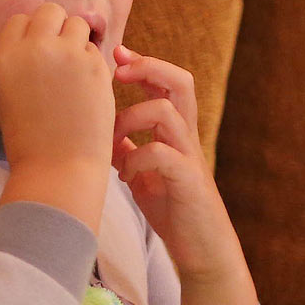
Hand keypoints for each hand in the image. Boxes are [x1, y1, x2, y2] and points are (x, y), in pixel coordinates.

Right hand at [0, 3, 113, 232]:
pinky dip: (95, 64)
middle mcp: (34, 47)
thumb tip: (51, 36)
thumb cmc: (32, 139)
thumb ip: (26, 61)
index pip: (21, 20)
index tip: (40, 54)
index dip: (33, 34)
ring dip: (80, 42)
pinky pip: (97, 50)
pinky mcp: (96, 66)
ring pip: (79, 24)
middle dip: (58, 28)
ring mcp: (67, 54)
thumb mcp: (12, 92)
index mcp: (5, 55)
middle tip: (63, 57)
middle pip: (51, 11)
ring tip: (76, 74)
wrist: (57, 168)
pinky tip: (89, 90)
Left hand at [113, 45, 257, 304]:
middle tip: (118, 70)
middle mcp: (186, 138)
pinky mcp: (189, 183)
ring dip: (132, 118)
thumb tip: (101, 130)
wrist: (203, 251)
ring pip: (169, 112)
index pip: (167, 82)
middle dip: (148, 67)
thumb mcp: (144, 172)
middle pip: (180, 82)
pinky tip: (126, 176)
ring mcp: (190, 158)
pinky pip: (163, 155)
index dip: (143, 63)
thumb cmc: (174, 210)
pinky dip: (137, 159)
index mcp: (176, 132)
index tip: (116, 54)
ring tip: (114, 140)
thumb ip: (128, 148)